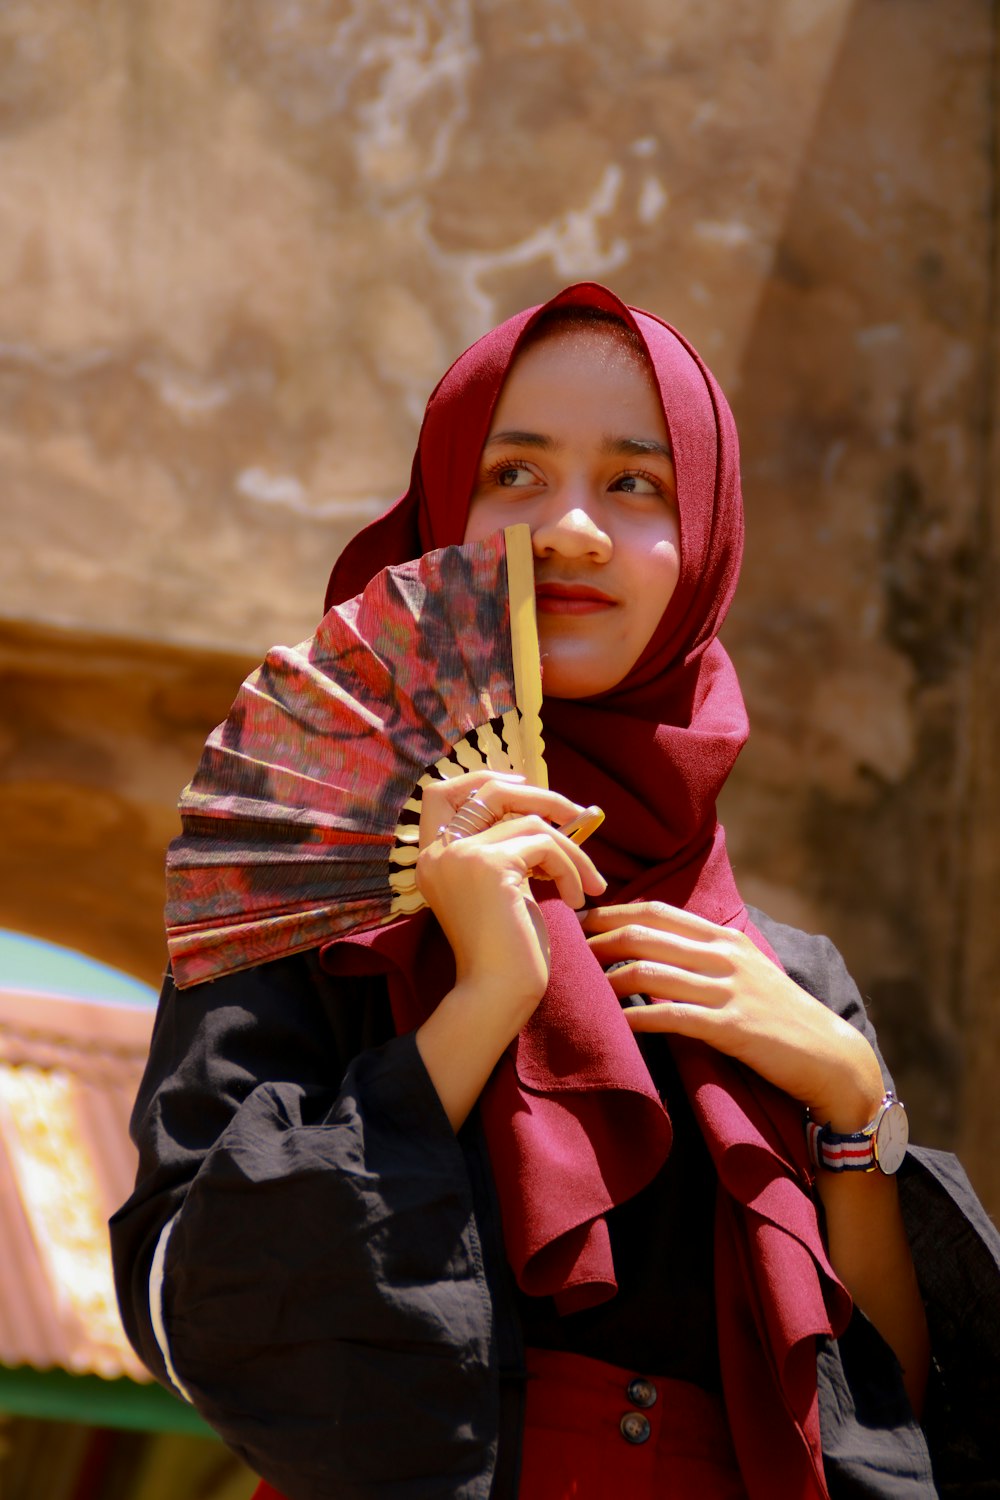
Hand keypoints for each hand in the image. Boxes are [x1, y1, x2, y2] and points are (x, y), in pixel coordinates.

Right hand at [416, 771, 606, 1007]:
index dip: (481, 780)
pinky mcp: (489, 865)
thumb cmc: (507, 952)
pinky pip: (545, 844)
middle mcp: (437, 852)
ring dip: (570, 850)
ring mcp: (460, 855)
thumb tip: (554, 809)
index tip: (523, 788)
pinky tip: (576, 900)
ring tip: (588, 884)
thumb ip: (510, 849)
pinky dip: (570, 868)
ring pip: (529, 821)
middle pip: (487, 789)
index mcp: (432, 858)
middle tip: (577, 815)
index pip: (439, 793)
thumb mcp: (505, 888)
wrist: (497, 994)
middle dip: (539, 795)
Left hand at [582, 902, 883, 1129]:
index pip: (658, 912)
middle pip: (645, 934)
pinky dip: (634, 1016)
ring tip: (578, 984)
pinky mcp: (730, 1028)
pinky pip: (670, 1016)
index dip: (614, 912)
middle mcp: (724, 956)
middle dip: (599, 938)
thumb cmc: (779, 1016)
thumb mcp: (745, 972)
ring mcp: (728, 990)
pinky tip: (613, 1021)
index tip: (580, 919)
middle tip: (565, 947)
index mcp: (724, 939)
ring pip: (650, 971)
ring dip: (607, 976)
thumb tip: (655, 952)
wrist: (829, 1056)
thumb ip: (705, 957)